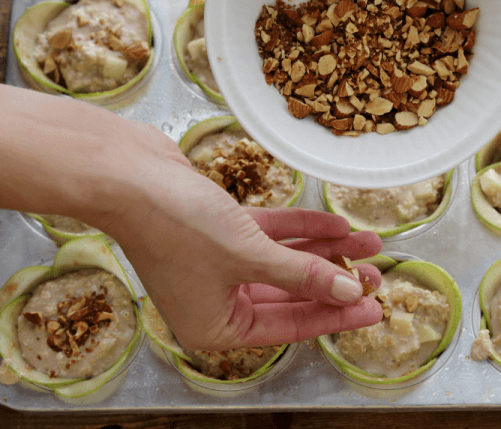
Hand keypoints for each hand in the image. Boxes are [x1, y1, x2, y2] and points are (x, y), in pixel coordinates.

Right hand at [89, 122, 382, 349]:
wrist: (124, 173)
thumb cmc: (175, 225)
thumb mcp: (249, 256)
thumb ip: (303, 275)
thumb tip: (348, 293)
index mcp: (216, 327)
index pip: (291, 326)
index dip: (337, 315)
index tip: (375, 308)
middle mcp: (216, 300)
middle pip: (291, 293)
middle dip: (335, 278)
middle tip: (376, 272)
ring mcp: (217, 263)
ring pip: (284, 261)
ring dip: (324, 250)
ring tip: (367, 242)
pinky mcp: (218, 228)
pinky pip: (269, 235)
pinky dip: (300, 228)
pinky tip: (335, 223)